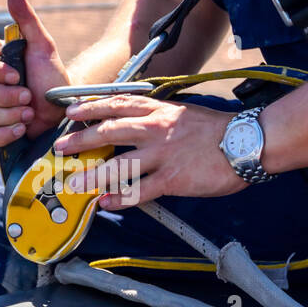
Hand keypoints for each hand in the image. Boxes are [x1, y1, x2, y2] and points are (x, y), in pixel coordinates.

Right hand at [0, 0, 70, 146]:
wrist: (61, 110)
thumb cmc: (51, 77)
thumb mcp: (43, 46)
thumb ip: (27, 20)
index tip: (17, 77)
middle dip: (5, 98)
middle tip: (29, 98)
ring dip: (8, 115)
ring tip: (29, 112)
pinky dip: (3, 134)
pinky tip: (21, 128)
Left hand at [52, 96, 245, 209]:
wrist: (246, 142)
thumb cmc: (217, 130)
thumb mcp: (184, 112)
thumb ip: (160, 116)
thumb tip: (138, 122)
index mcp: (160, 110)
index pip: (118, 104)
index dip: (91, 108)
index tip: (70, 111)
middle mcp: (156, 129)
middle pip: (110, 132)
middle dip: (81, 140)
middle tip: (61, 148)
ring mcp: (163, 154)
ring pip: (120, 165)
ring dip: (94, 175)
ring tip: (74, 183)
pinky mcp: (173, 178)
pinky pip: (140, 190)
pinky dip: (120, 197)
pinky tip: (105, 202)